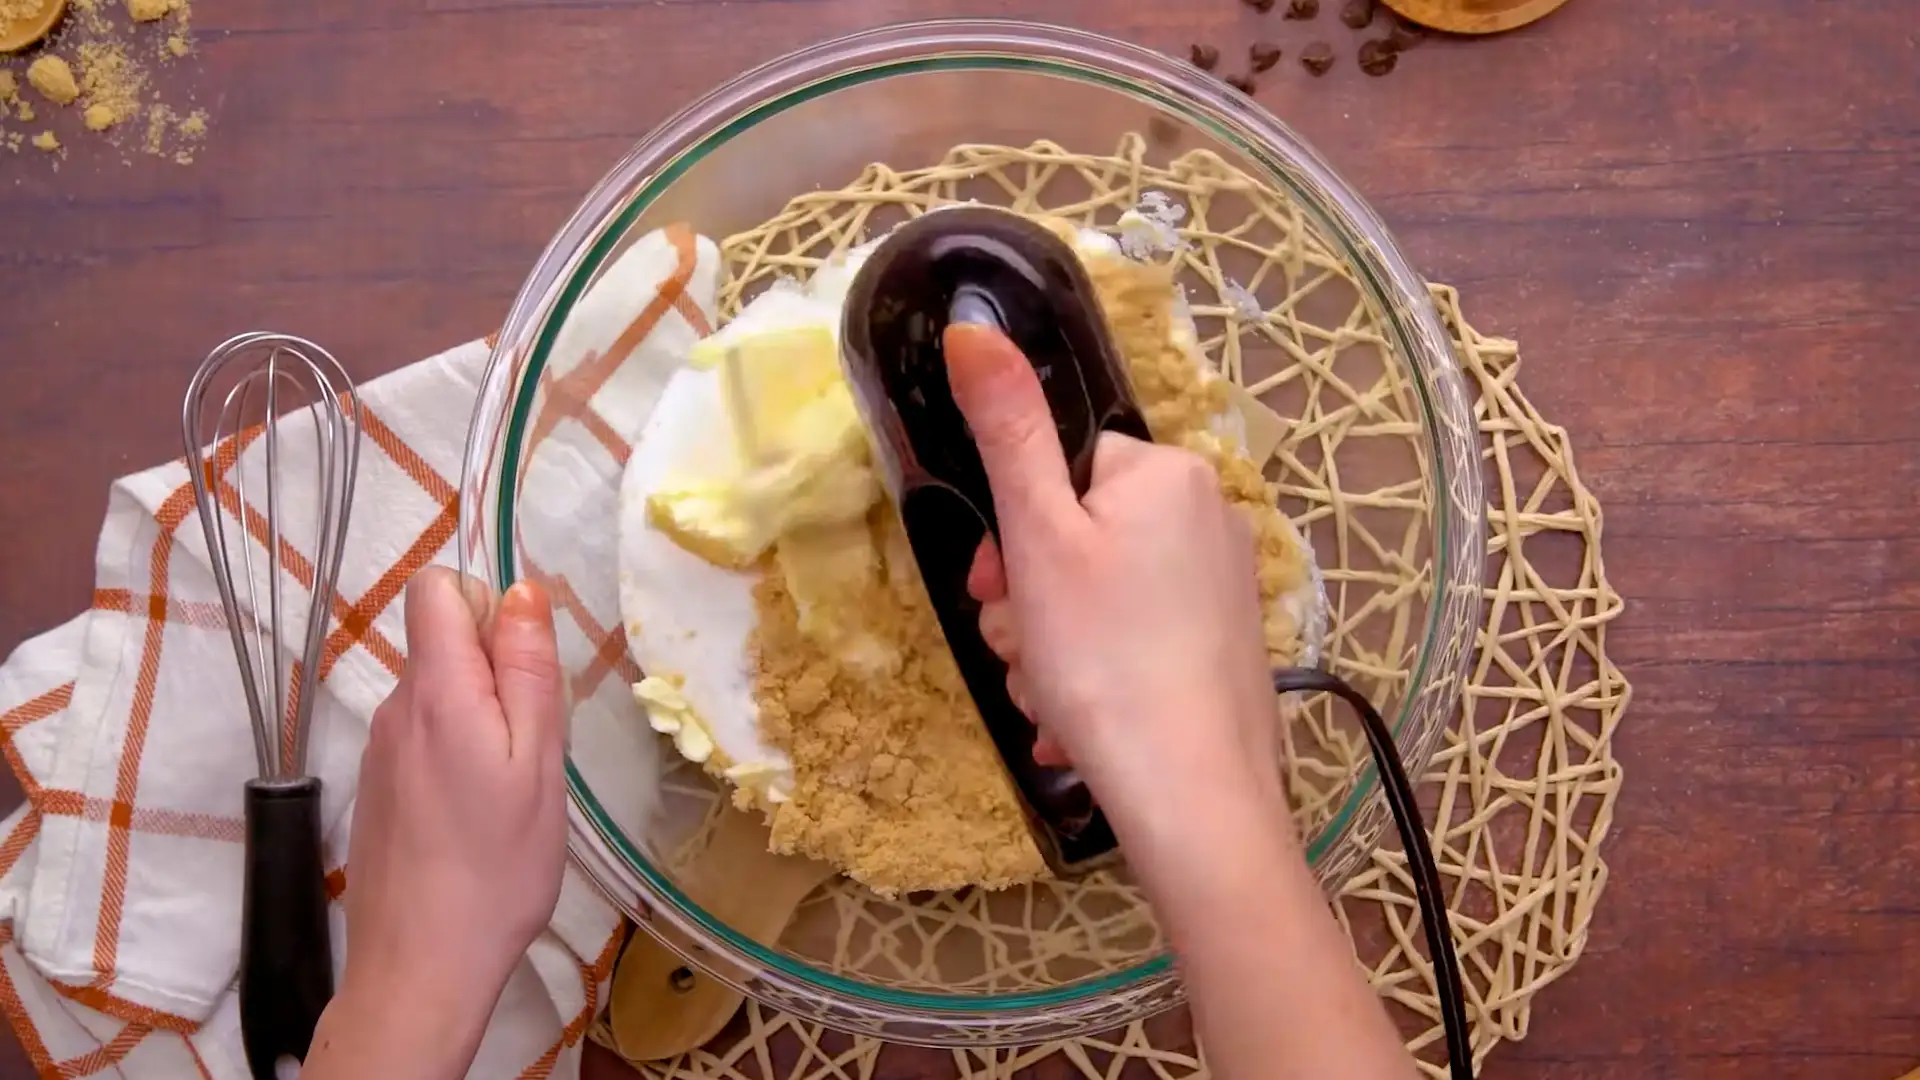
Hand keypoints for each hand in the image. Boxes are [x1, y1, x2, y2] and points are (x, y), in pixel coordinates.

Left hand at [307, 567, 567, 1077]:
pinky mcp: (377, 786)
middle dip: (495, 668)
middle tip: (532, 743)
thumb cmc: (498, 868)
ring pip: (437, 691)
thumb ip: (528, 670)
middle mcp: (396, 708)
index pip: (436, 587)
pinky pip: (423, 735)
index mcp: (438, 692)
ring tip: (510, 787)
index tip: (522, 663)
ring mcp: (379, 749)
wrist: (422, 966)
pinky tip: (478, 814)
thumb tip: (522, 589)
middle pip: (440, 639)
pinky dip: (457, 753)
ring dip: (480, 715)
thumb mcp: (539, 762)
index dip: (484, 603)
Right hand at [945, 323, 1286, 857]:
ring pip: (1094, 597)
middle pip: (1075, 536)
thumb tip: (971, 323)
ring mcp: (1222, 588)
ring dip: (1049, 648)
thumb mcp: (1038, 538)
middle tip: (1022, 651)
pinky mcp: (1223, 649)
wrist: (1193, 800)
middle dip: (1028, 600)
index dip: (1013, 533)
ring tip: (1051, 698)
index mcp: (1167, 474)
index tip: (995, 590)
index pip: (1059, 470)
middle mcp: (1209, 517)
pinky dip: (1093, 679)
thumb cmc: (1104, 659)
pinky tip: (1079, 726)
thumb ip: (1006, 428)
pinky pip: (1131, 642)